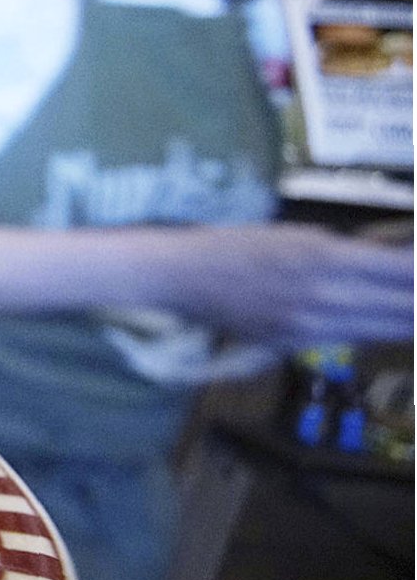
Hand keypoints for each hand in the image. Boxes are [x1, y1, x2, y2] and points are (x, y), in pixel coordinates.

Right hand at [160, 223, 412, 349]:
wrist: (185, 276)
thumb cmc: (240, 244)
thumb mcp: (303, 234)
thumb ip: (353, 248)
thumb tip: (400, 253)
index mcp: (327, 258)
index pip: (406, 271)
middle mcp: (325, 297)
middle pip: (407, 308)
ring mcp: (311, 327)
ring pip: (389, 330)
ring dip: (410, 319)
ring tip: (412, 308)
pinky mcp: (298, 345)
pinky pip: (355, 340)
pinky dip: (380, 330)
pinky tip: (390, 322)